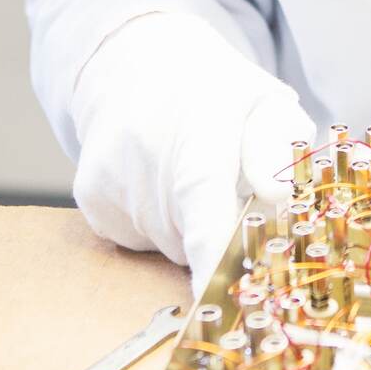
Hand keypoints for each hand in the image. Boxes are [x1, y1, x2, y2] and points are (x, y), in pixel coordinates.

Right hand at [71, 13, 314, 294]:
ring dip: (192, 228)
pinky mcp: (90, 200)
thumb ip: (280, 149)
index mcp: (199, 134)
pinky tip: (161, 181)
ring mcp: (110, 181)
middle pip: (197, 243)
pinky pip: (140, 241)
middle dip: (227, 234)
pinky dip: (161, 225)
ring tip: (192, 174)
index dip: (213, 267)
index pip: (205, 214)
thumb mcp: (267, 104)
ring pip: (171, 247)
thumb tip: (278, 198)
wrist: (135, 62)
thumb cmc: (218, 91)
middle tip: (232, 188)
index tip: (222, 306)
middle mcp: (145, 159)